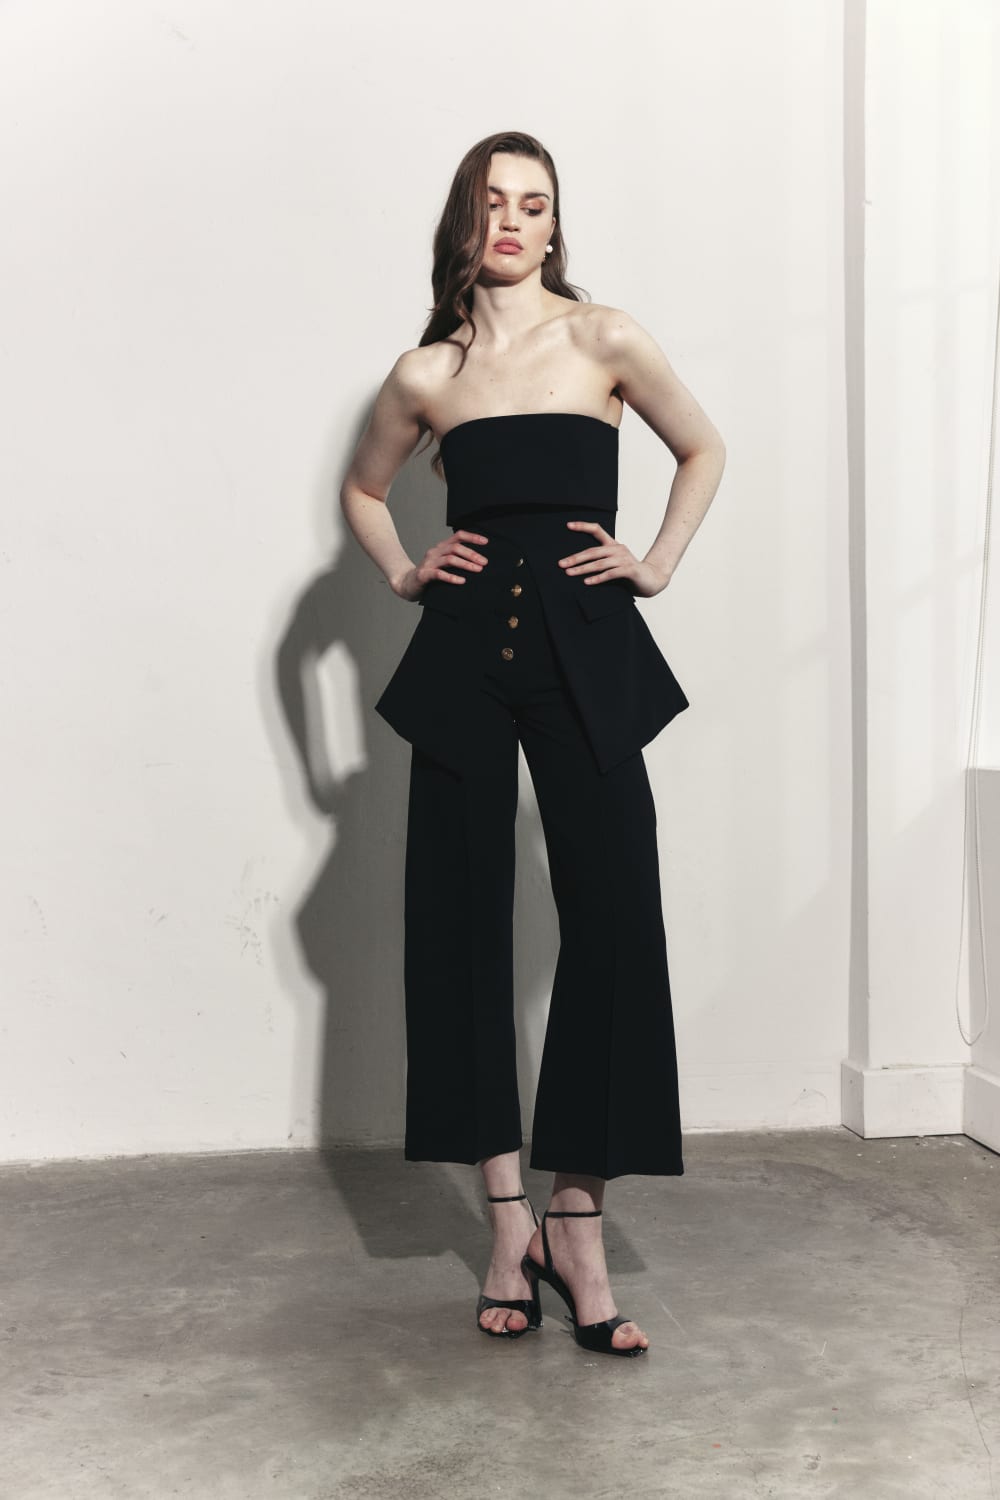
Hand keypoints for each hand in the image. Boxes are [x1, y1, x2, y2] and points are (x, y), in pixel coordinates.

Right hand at [393, 530, 489, 601]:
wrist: (407, 584)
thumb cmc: (430, 575)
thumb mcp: (444, 564)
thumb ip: (456, 560)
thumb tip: (479, 562)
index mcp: (441, 547)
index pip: (458, 536)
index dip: (472, 537)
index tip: (486, 542)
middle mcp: (435, 552)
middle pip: (456, 547)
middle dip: (472, 554)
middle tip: (484, 562)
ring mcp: (429, 563)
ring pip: (450, 559)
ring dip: (465, 564)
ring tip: (477, 570)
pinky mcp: (424, 574)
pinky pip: (439, 574)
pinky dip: (452, 577)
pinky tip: (462, 581)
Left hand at [557, 521, 671, 598]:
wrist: (652, 580)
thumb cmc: (629, 573)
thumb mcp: (613, 564)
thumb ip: (600, 562)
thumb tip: (576, 565)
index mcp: (613, 545)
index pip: (597, 530)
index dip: (583, 526)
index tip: (568, 525)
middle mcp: (618, 549)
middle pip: (593, 551)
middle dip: (576, 558)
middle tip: (562, 564)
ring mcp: (624, 559)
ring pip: (599, 563)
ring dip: (583, 569)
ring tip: (570, 573)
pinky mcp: (630, 570)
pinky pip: (610, 573)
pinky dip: (598, 578)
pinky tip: (587, 582)